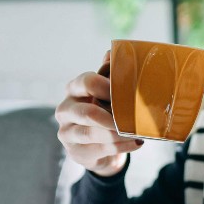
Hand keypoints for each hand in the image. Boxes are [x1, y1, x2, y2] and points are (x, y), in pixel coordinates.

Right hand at [56, 50, 142, 177]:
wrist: (97, 146)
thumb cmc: (103, 111)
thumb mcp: (105, 92)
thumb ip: (109, 73)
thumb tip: (114, 51)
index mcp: (73, 89)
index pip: (86, 82)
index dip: (107, 86)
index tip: (127, 92)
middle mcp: (65, 110)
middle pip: (87, 112)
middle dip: (113, 116)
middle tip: (133, 117)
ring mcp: (67, 133)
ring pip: (92, 133)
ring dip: (119, 134)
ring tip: (138, 132)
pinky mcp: (75, 152)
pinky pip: (101, 149)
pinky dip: (122, 146)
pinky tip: (136, 142)